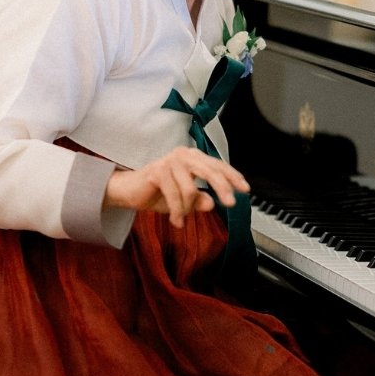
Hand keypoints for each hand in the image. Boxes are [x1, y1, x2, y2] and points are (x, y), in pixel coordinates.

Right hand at [104, 147, 249, 227]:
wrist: (130, 191)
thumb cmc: (157, 192)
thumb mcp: (184, 200)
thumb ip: (199, 200)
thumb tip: (212, 203)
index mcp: (193, 158)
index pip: (218, 165)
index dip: (233, 176)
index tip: (245, 189)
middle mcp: (183, 155)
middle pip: (211, 171)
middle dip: (222, 189)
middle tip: (230, 203)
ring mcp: (170, 161)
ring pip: (190, 189)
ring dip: (186, 209)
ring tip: (180, 218)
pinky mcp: (157, 171)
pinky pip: (174, 196)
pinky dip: (176, 211)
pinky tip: (175, 220)